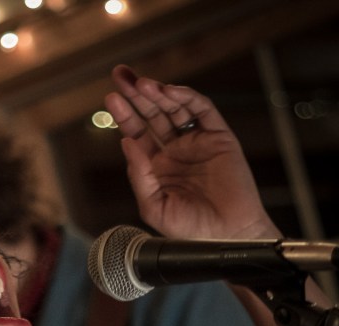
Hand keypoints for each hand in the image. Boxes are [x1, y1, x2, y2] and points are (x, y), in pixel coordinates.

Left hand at [105, 66, 278, 240]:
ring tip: (143, 84)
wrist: (227, 236)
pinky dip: (187, 98)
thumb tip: (126, 143)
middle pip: (152, 115)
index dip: (124, 115)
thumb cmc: (192, 229)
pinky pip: (202, 110)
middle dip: (137, 94)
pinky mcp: (219, 137)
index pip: (136, 134)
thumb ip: (139, 176)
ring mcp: (197, 142)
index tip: (111, 97)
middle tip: (121, 76)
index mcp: (157, 167)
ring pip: (175, 108)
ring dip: (159, 93)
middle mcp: (175, 151)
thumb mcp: (155, 206)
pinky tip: (170, 92)